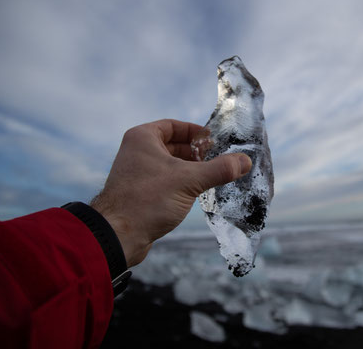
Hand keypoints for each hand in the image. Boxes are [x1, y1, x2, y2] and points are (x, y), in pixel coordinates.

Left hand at [90, 119, 251, 266]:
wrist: (117, 235)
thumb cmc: (148, 200)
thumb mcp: (189, 180)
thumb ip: (219, 169)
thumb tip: (245, 161)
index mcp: (143, 138)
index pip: (173, 126)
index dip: (195, 132)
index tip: (213, 140)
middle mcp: (137, 152)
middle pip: (172, 145)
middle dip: (196, 153)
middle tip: (217, 159)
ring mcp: (136, 173)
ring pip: (169, 165)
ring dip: (189, 169)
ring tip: (210, 177)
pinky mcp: (138, 192)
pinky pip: (164, 181)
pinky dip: (180, 183)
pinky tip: (194, 193)